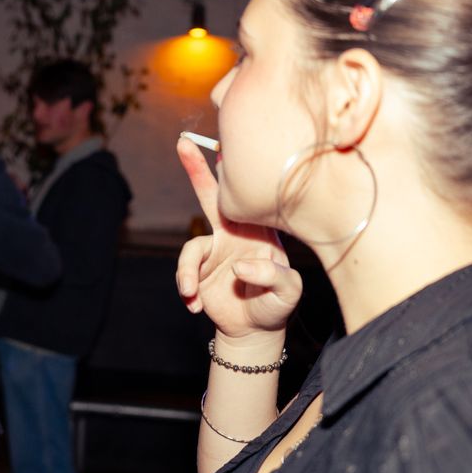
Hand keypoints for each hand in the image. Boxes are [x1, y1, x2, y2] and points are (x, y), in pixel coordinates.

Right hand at [175, 137, 302, 339]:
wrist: (254, 330)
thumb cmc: (278, 304)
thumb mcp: (288, 292)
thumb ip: (272, 276)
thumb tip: (238, 266)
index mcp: (258, 231)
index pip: (247, 198)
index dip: (236, 173)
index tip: (225, 147)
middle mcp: (233, 234)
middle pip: (211, 197)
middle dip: (196, 169)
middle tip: (183, 142)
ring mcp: (214, 251)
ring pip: (190, 248)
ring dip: (186, 272)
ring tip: (189, 293)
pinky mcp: (198, 271)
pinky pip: (184, 272)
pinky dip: (186, 290)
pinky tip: (196, 306)